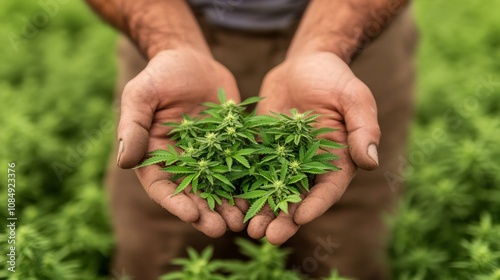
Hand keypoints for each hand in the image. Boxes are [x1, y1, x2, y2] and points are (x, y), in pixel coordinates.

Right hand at [116, 49, 245, 236]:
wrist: (190, 59)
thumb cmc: (159, 76)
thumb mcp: (141, 96)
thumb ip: (134, 127)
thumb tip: (125, 161)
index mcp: (157, 157)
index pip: (163, 188)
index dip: (176, 204)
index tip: (191, 216)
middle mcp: (184, 163)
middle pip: (194, 195)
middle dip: (207, 213)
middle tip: (221, 229)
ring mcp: (210, 156)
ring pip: (220, 187)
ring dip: (230, 205)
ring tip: (243, 220)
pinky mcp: (231, 145)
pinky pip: (241, 166)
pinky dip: (249, 182)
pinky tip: (262, 195)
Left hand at [247, 52, 380, 243]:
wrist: (305, 63)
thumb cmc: (335, 79)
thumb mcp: (354, 98)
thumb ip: (362, 129)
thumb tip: (370, 162)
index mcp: (336, 160)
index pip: (327, 189)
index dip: (315, 204)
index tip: (300, 217)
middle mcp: (309, 166)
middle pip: (297, 198)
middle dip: (283, 218)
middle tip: (267, 236)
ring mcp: (283, 159)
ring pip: (271, 191)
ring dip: (260, 211)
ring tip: (246, 228)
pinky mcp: (262, 148)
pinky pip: (251, 170)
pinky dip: (241, 187)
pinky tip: (228, 202)